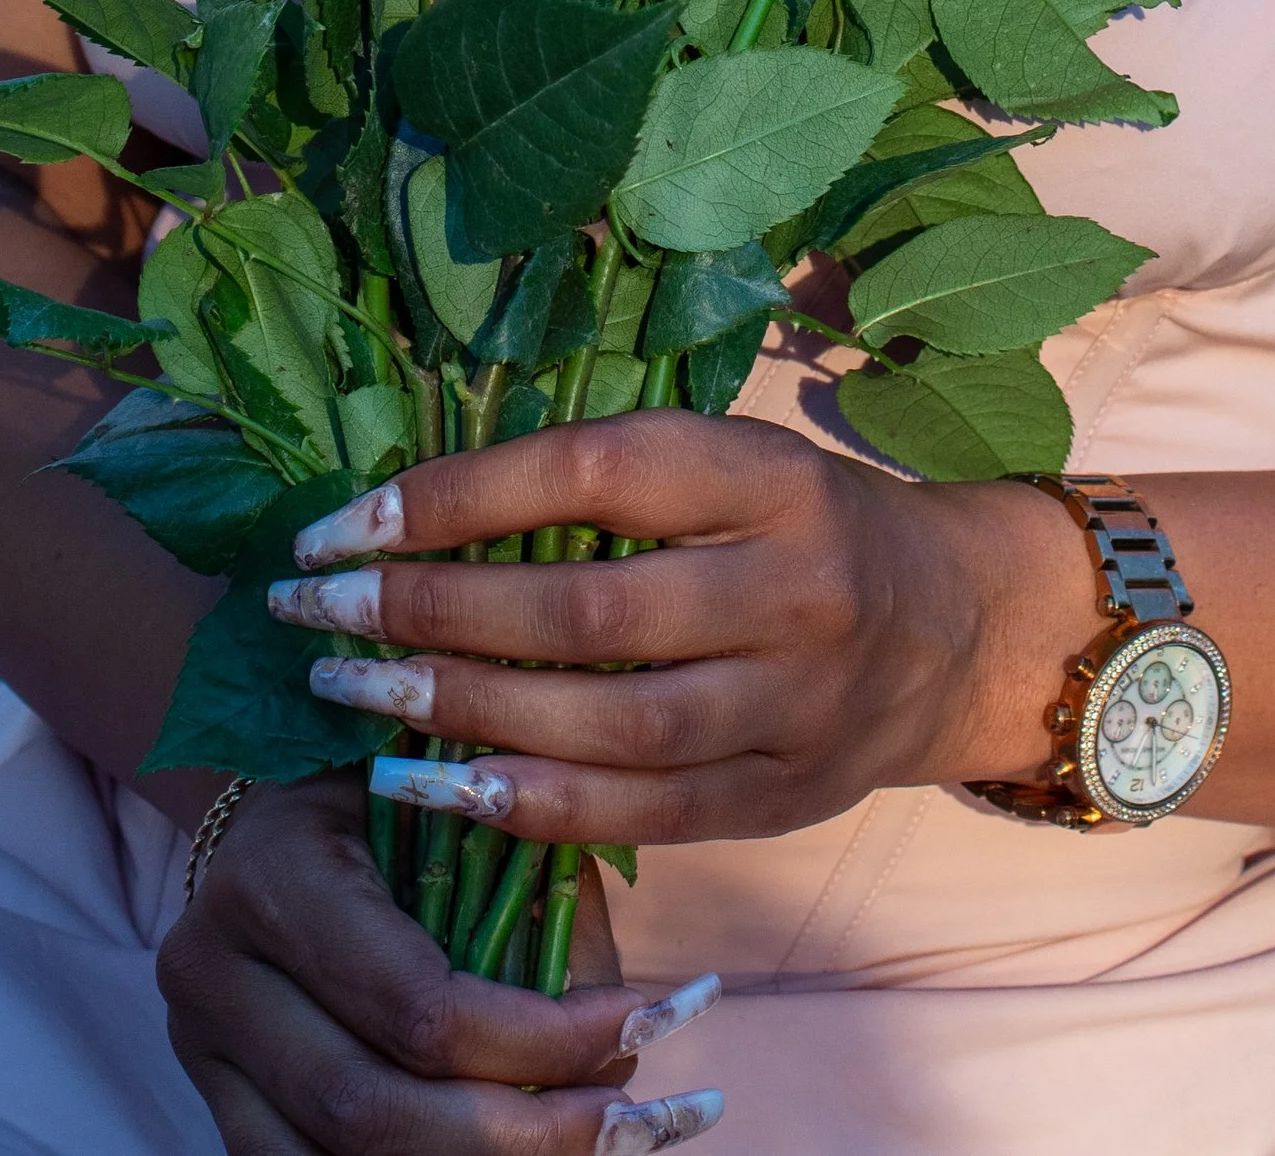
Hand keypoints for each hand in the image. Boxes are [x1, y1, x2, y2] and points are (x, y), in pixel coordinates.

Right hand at [156, 768, 724, 1151]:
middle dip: (513, 1135)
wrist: (274, 801)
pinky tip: (498, 1151)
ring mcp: (201, 1047)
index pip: (416, 1007)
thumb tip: (624, 1041)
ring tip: (578, 1143)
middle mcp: (211, 969)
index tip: (636, 1024)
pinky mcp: (214, 1098)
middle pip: (370, 1112)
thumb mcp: (462, 799)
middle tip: (624, 1122)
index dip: (537, 1040)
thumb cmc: (392, 782)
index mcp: (273, 874)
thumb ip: (536, 900)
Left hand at [263, 415, 1097, 846]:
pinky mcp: (779, 798)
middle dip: (429, 609)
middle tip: (315, 608)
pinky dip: (522, 804)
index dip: (460, 494)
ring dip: (458, 711)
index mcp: (770, 476)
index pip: (595, 474)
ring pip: (604, 722)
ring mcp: (792, 705)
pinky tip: (427, 786)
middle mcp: (789, 588)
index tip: (347, 520)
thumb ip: (612, 482)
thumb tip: (420, 501)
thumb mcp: (734, 463)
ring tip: (349, 694)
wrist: (959, 629)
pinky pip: (635, 812)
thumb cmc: (807, 525)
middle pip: (586, 607)